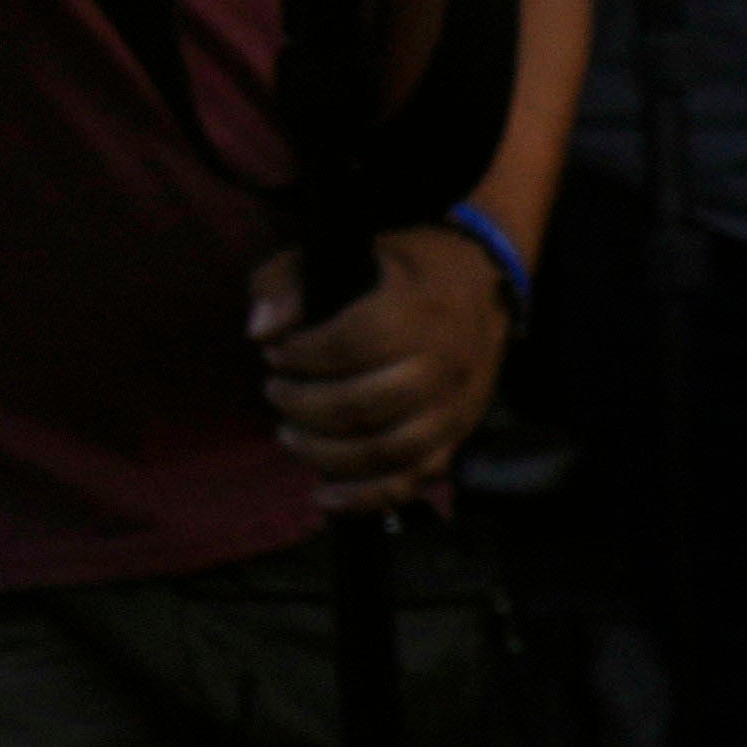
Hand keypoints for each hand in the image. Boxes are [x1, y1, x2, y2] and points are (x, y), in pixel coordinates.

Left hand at [249, 221, 512, 514]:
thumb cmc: (403, 268)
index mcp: (419, 313)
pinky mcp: (459, 438)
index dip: (298, 357)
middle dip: (302, 405)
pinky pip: (413, 481)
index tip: (277, 354)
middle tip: (276, 392)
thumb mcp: (344, 250)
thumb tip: (260, 332)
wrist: (485, 283)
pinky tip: (324, 496)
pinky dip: (365, 497)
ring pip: (385, 452)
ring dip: (324, 452)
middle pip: (361, 406)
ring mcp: (456, 409)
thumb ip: (289, 281)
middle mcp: (444, 366)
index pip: (348, 347)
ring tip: (290, 434)